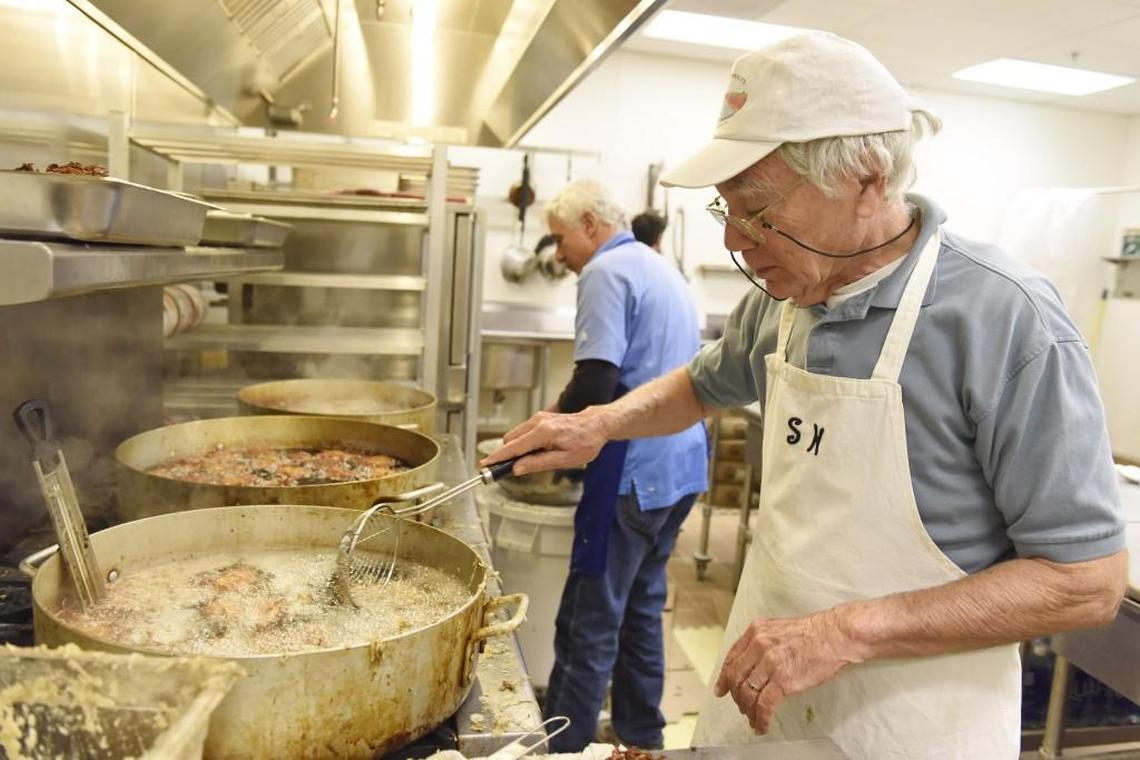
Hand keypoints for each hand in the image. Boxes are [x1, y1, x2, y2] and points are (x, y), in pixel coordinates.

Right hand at [478, 408, 609, 474]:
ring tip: (534, 460)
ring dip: (517, 449)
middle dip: (507, 455)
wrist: (597, 425)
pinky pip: (524, 432)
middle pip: (510, 440)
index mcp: (544, 432)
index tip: (485, 465)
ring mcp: (538, 418)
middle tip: (511, 469)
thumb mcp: (565, 460)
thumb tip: (517, 469)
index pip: (514, 447)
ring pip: (515, 435)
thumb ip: (539, 464)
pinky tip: (538, 451)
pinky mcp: (540, 418)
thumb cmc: (586, 442)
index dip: (498, 457)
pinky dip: (524, 443)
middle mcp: (538, 422)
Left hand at [714, 609, 857, 733]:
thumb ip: (763, 643)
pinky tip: (761, 725)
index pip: (732, 658)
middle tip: (741, 707)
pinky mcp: (783, 680)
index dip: (724, 678)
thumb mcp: (779, 629)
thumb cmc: (814, 633)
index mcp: (756, 632)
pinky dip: (760, 718)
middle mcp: (758, 645)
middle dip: (736, 697)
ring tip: (752, 718)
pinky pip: (764, 704)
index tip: (721, 690)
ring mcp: (769, 662)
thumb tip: (753, 664)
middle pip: (736, 677)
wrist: (835, 635)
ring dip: (748, 710)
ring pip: (747, 693)